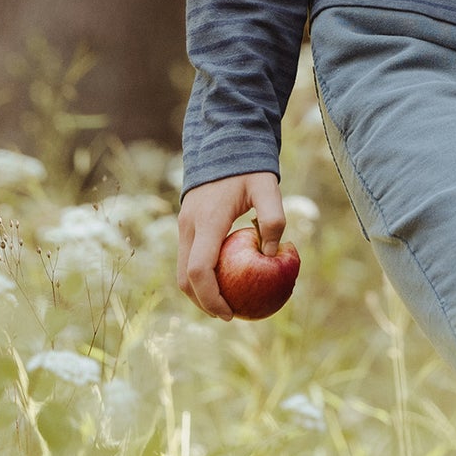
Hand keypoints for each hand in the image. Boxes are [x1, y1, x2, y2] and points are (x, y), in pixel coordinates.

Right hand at [177, 171, 286, 320]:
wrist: (222, 141)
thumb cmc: (248, 166)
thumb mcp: (268, 187)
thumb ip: (273, 219)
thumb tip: (270, 255)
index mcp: (208, 220)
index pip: (198, 270)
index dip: (211, 298)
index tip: (230, 314)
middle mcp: (189, 226)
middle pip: (185, 278)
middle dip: (203, 303)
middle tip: (230, 314)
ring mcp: (184, 225)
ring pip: (182, 271)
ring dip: (200, 292)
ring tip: (227, 302)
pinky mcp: (186, 225)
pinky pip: (189, 258)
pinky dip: (201, 276)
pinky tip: (225, 279)